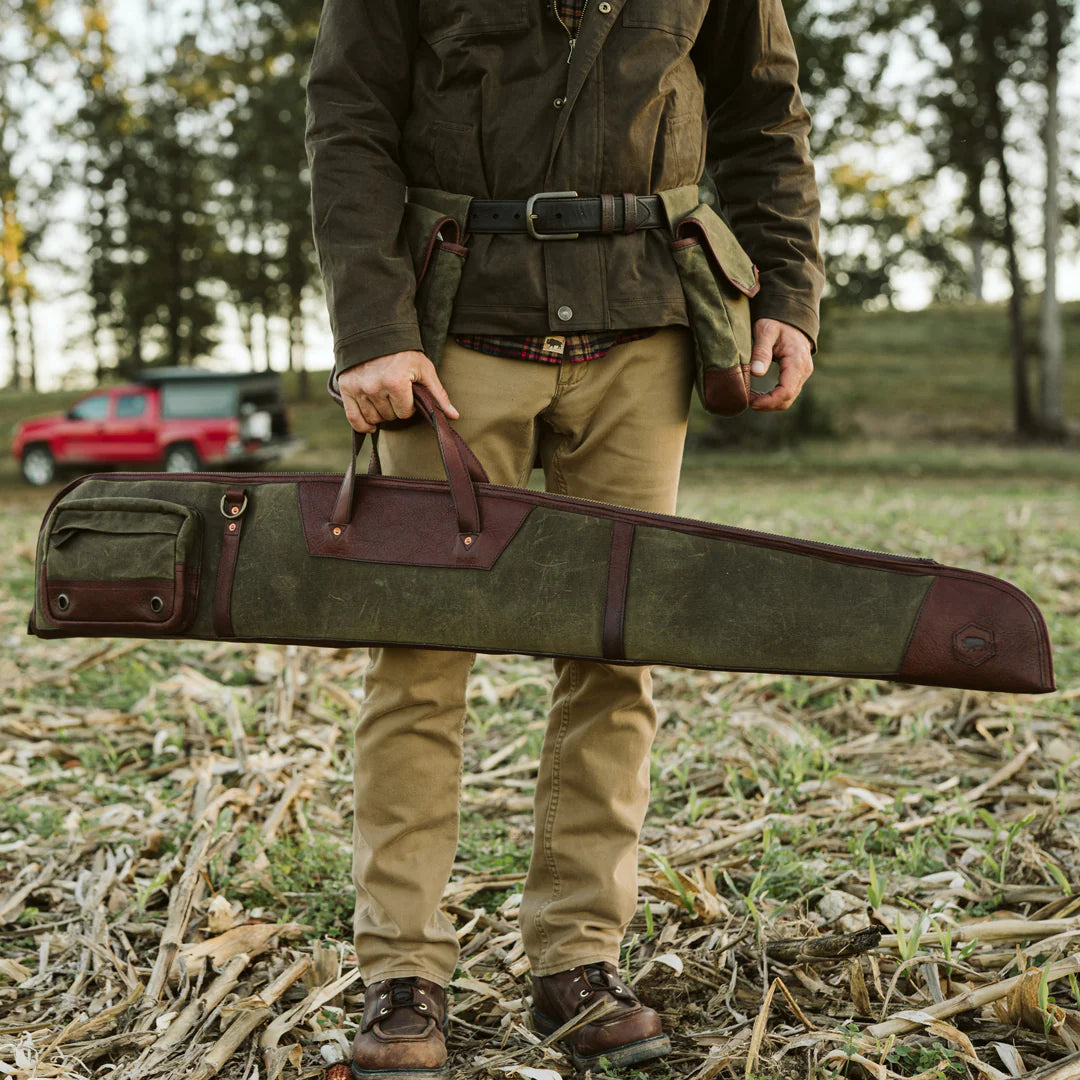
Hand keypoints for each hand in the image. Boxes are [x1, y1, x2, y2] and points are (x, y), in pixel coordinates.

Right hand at [337, 350, 458, 433]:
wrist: (375, 334)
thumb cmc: (404, 353)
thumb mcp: (424, 370)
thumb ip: (438, 395)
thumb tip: (454, 416)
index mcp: (395, 382)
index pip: (405, 413)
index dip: (409, 406)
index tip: (407, 394)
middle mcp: (375, 387)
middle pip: (389, 417)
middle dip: (395, 409)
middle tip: (395, 394)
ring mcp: (359, 388)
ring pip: (373, 419)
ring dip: (380, 414)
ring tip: (384, 399)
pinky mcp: (346, 388)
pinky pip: (353, 419)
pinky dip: (363, 425)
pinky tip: (371, 425)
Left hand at [748, 318, 813, 411]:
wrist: (791, 317)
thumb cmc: (776, 322)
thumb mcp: (765, 331)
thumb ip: (761, 351)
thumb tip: (757, 373)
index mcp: (797, 361)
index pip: (786, 391)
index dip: (769, 401)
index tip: (751, 403)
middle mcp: (803, 370)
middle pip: (787, 398)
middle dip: (767, 405)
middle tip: (747, 402)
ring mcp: (803, 373)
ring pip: (788, 398)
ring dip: (769, 403)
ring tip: (750, 399)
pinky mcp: (798, 375)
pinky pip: (787, 392)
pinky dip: (773, 397)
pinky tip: (758, 395)